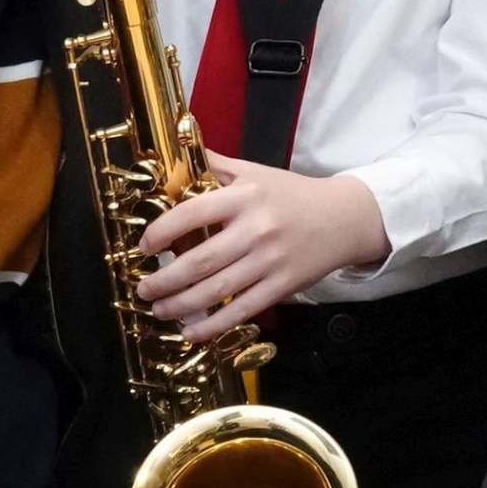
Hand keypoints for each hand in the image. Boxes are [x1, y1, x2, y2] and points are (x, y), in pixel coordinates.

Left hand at [135, 158, 388, 339]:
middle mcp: (256, 229)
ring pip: (217, 290)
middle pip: (200, 260)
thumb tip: (174, 156)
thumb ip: (215, 166)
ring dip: (180, 305)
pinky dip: (213, 325)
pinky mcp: (283, 286)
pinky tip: (191, 331)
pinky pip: (242, 310)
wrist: (343, 218)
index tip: (145, 246)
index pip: (193, 213)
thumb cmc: (292, 194)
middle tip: (143, 288)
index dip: (162, 232)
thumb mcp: (254, 172)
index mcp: (245, 197)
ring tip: (159, 309)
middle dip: (164, 280)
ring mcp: (270, 260)